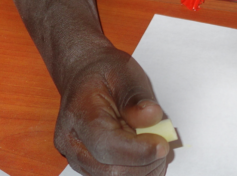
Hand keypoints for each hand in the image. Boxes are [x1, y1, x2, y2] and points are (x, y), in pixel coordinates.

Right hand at [55, 48, 169, 175]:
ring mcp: (78, 159)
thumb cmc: (105, 72)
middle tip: (164, 145)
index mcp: (79, 114)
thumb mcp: (124, 71)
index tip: (163, 145)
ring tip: (156, 148)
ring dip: (142, 171)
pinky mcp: (89, 167)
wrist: (85, 76)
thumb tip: (151, 117)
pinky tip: (147, 156)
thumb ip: (137, 96)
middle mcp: (72, 143)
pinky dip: (137, 172)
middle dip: (144, 164)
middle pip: (109, 171)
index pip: (106, 144)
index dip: (138, 151)